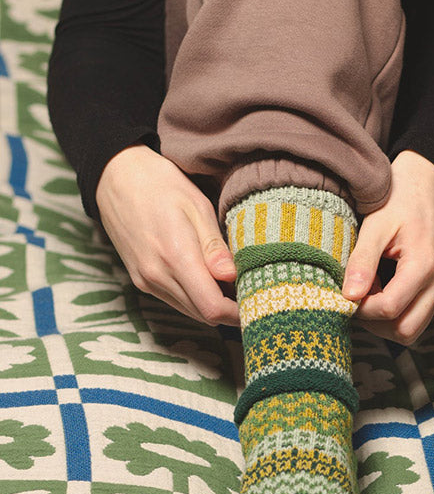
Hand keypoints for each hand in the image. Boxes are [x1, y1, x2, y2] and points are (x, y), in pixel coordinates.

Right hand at [95, 144, 239, 327]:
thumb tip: (233, 277)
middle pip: (203, 315)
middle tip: (251, 290)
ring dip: (213, 304)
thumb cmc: (161, 185)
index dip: (237, 312)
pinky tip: (208, 278)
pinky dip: (196, 297)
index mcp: (175, 256)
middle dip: (230, 310)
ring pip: (190, 311)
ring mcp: (146, 281)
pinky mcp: (141, 280)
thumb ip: (214, 247)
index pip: (211, 307)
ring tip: (232, 282)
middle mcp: (157, 276)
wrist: (116, 177)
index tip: (258, 300)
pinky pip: (176, 301)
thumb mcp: (196, 207)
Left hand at [342, 150, 433, 345]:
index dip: (362, 309)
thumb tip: (349, 296)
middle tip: (357, 298)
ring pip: (412, 330)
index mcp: (425, 265)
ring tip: (369, 291)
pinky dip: (396, 313)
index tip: (347, 292)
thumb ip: (362, 261)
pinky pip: (416, 316)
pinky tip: (381, 289)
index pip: (390, 309)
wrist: (425, 184)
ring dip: (386, 321)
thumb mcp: (375, 225)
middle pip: (406, 331)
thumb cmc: (399, 199)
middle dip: (376, 323)